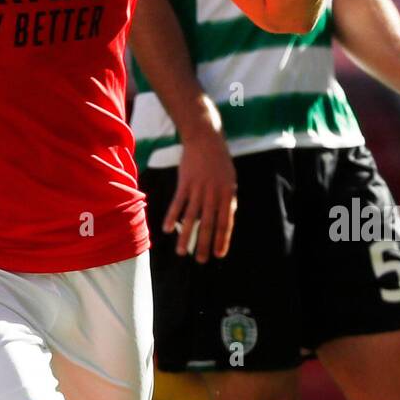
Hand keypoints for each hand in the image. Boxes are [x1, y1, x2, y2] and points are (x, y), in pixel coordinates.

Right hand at [165, 129, 237, 261]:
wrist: (205, 139)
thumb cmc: (220, 161)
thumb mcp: (230, 180)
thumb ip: (228, 200)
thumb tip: (224, 220)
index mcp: (228, 194)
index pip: (226, 222)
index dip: (222, 239)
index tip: (218, 255)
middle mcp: (213, 194)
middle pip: (208, 223)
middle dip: (204, 244)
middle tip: (200, 260)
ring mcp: (198, 188)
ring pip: (191, 217)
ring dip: (185, 236)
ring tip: (181, 252)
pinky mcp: (184, 183)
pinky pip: (178, 203)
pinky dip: (172, 217)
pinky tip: (168, 229)